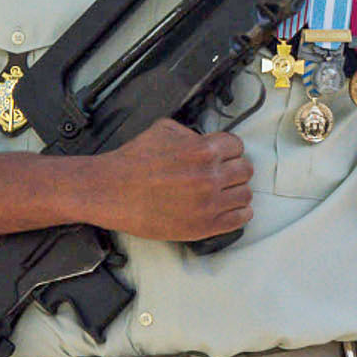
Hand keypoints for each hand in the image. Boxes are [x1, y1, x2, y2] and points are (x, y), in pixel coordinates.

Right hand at [87, 120, 252, 242]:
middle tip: (223, 173)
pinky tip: (228, 209)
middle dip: (234, 169)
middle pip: (245, 170)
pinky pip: (240, 219)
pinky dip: (238, 213)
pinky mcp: (203, 226)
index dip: (229, 150)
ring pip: (245, 195)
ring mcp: (209, 203)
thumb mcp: (163, 130)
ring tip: (224, 192)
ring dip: (236, 191)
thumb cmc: (132, 163)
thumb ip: (191, 134)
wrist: (110, 191)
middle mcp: (210, 176)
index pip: (237, 146)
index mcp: (202, 150)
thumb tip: (206, 141)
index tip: (224, 155)